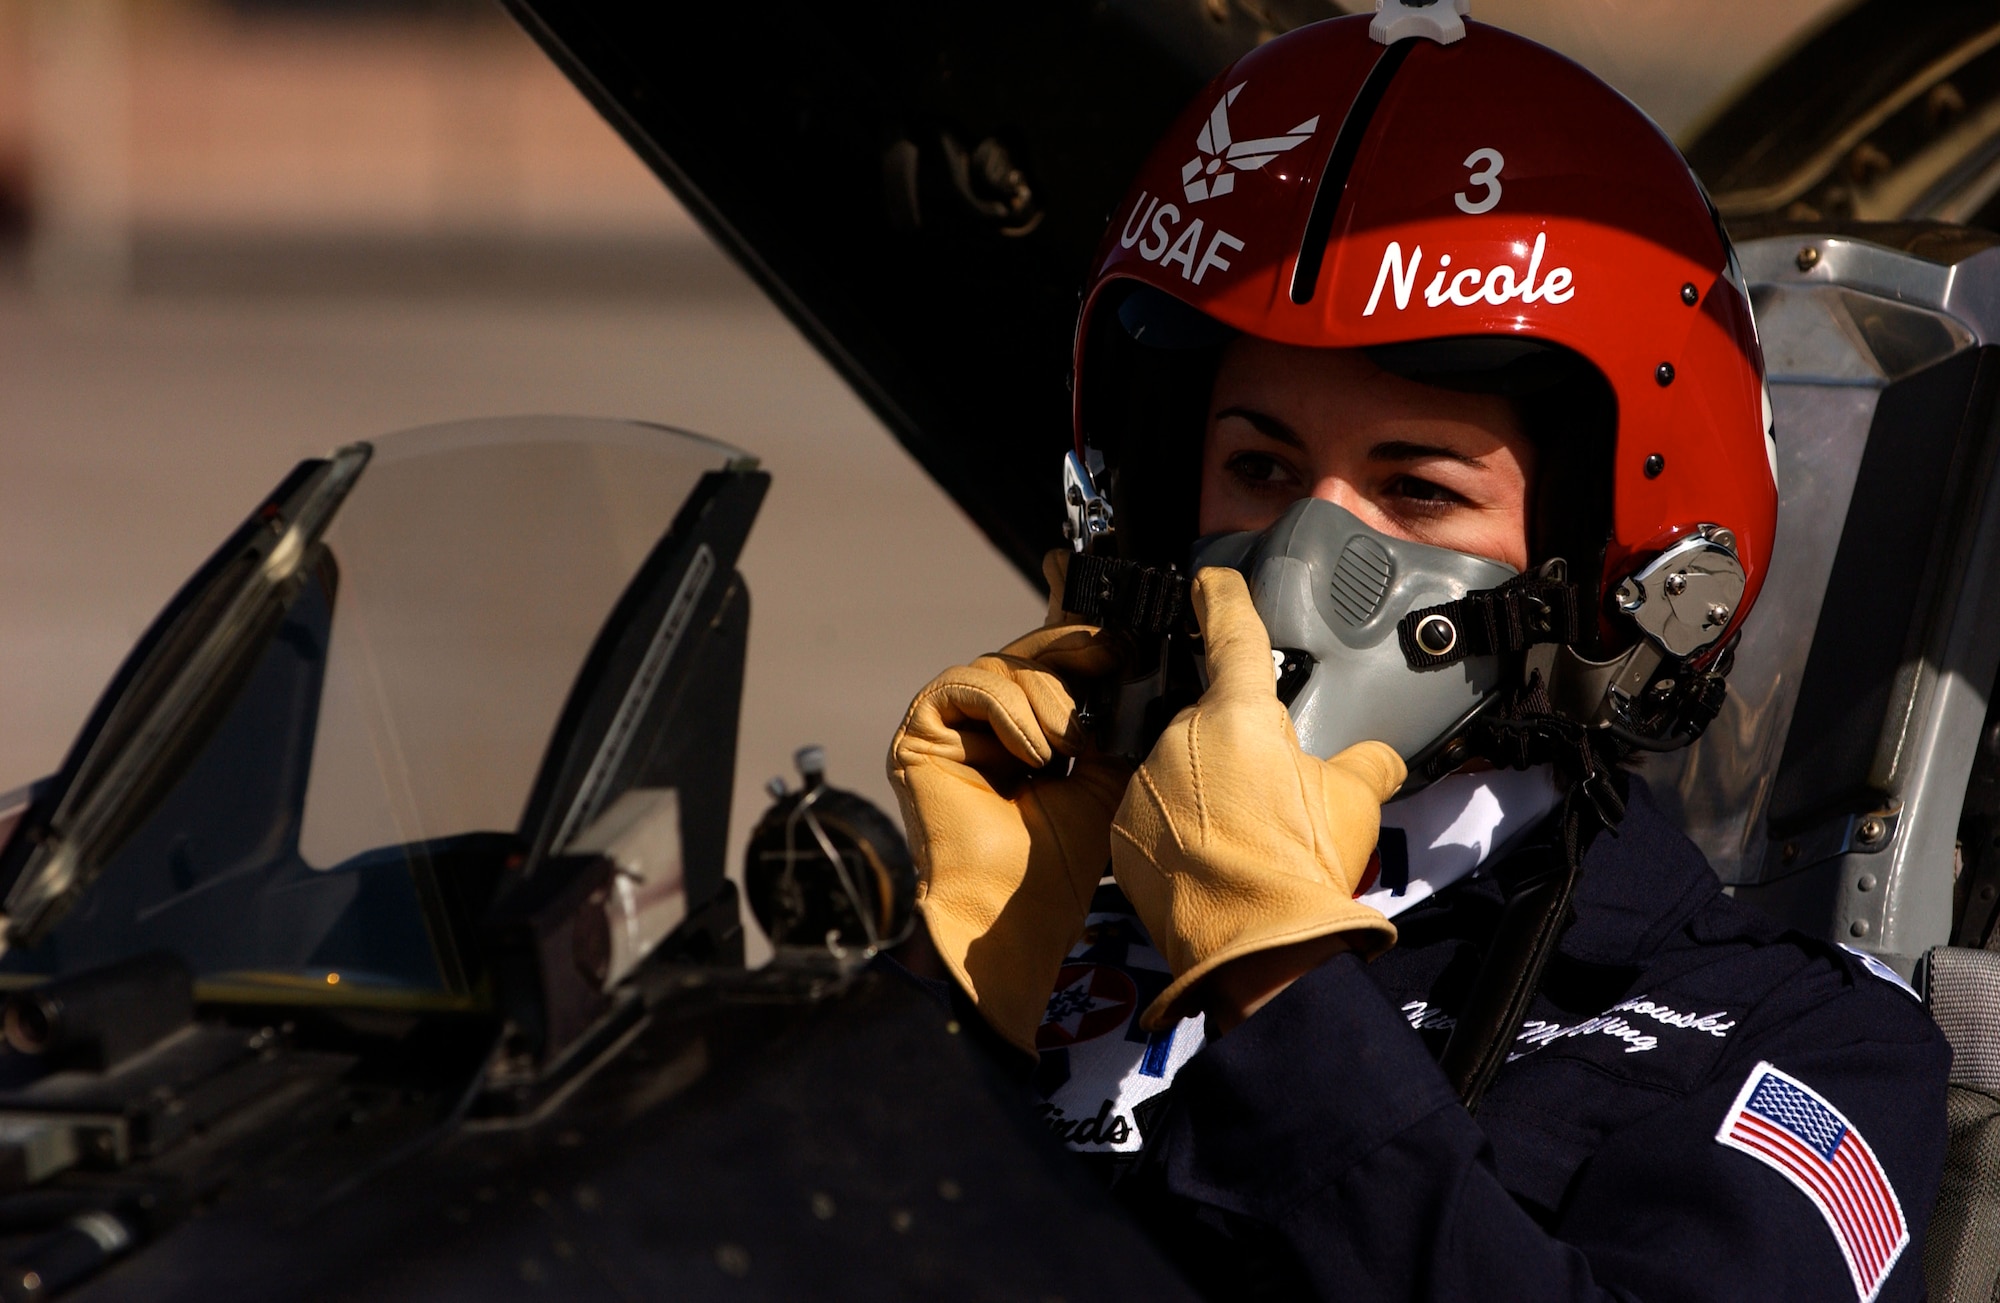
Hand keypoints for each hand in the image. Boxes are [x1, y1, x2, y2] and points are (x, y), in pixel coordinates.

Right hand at [888, 551, 1135, 1054]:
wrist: (1028, 916)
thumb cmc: (1073, 857)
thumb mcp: (1117, 762)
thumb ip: (1120, 705)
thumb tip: (1135, 647)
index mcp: (1044, 721)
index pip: (1055, 647)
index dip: (1066, 602)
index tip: (1072, 558)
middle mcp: (998, 717)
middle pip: (1036, 645)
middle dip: (1078, 649)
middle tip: (1110, 659)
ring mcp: (957, 723)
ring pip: (1008, 662)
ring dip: (1050, 700)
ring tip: (1070, 749)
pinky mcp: (923, 731)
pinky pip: (970, 681)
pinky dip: (1011, 712)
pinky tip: (1034, 755)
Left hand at [1110, 566, 1405, 1029]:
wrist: (1259, 950)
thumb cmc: (1304, 869)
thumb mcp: (1356, 801)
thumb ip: (1366, 763)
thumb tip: (1380, 757)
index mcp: (1238, 716)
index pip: (1231, 635)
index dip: (1223, 598)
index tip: (1210, 579)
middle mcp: (1180, 739)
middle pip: (1209, 725)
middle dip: (1235, 754)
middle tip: (1269, 802)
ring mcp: (1145, 786)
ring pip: (1178, 772)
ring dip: (1205, 796)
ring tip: (1244, 843)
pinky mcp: (1124, 833)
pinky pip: (1152, 817)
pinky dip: (1178, 834)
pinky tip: (1212, 865)